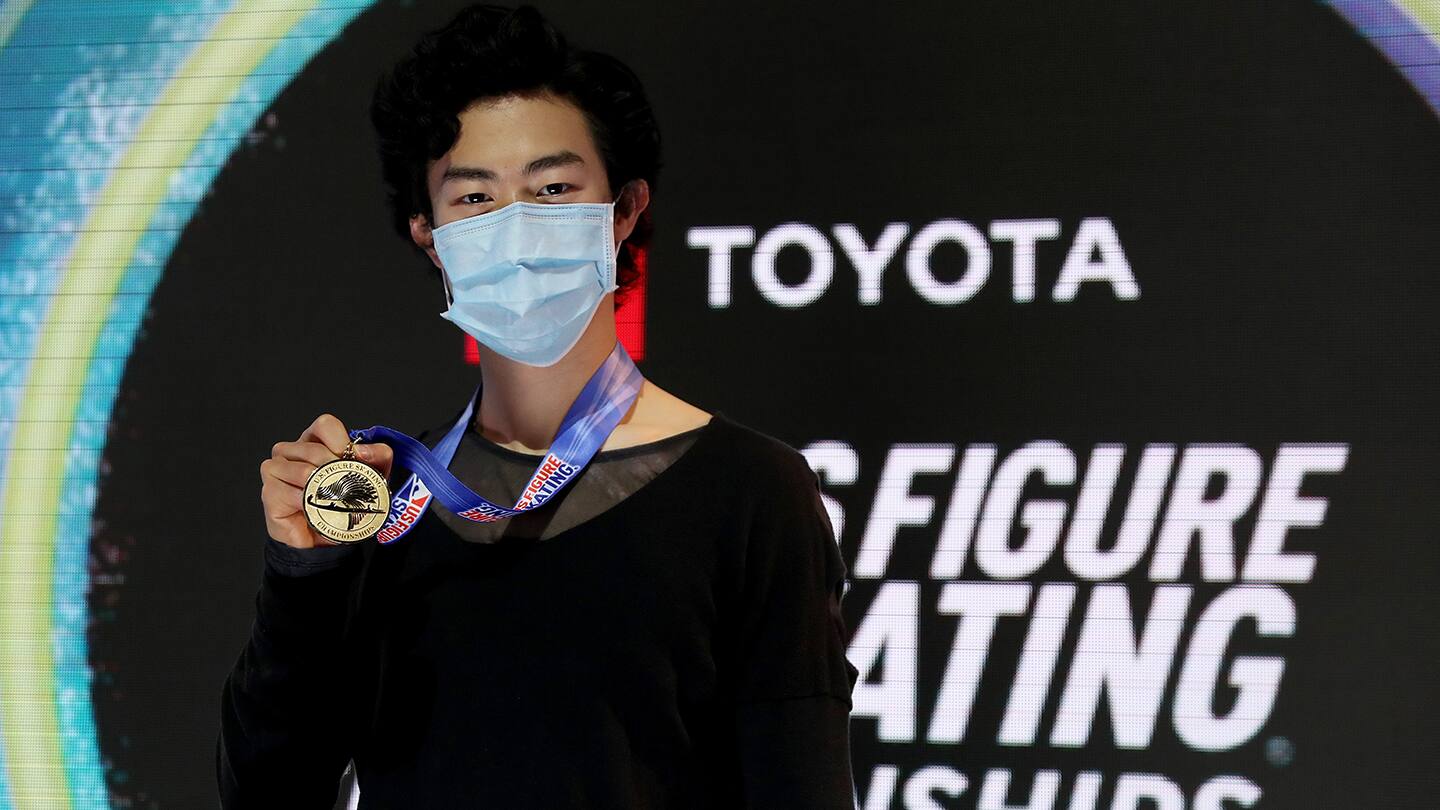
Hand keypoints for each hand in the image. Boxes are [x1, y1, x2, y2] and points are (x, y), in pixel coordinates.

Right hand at [259, 413, 394, 548]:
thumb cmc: (342, 499)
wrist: (325, 534)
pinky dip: (308, 503)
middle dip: (336, 471)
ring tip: (331, 500)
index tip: (352, 459)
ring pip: (302, 471)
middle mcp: (290, 451)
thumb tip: (363, 451)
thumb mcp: (371, 475)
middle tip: (346, 488)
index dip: (341, 441)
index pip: (325, 424)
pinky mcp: (269, 492)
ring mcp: (275, 470)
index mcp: (313, 440)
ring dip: (323, 488)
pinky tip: (315, 509)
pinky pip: (289, 493)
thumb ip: (378, 456)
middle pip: (314, 450)